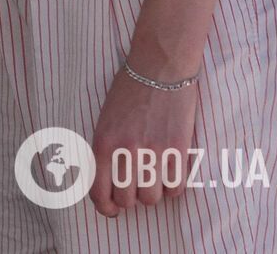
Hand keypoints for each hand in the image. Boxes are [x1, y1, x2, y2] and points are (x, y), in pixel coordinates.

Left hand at [88, 66, 198, 217]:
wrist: (159, 66)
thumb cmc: (129, 89)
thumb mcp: (105, 119)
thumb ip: (106, 149)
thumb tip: (109, 181)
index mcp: (103, 143)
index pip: (99, 193)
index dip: (107, 208)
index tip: (113, 210)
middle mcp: (125, 151)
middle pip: (128, 201)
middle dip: (131, 199)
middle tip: (137, 188)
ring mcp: (153, 152)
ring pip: (152, 198)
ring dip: (154, 193)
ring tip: (155, 177)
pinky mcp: (177, 149)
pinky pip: (176, 188)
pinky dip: (174, 187)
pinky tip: (171, 174)